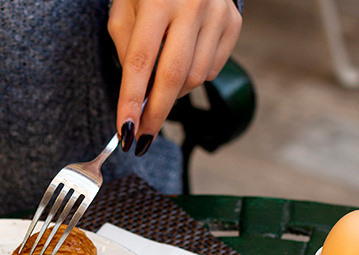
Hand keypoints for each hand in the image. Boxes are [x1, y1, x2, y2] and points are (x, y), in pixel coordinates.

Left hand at [108, 0, 241, 153]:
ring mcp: (217, 13)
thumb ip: (125, 47)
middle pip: (173, 77)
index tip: (125, 131)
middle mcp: (192, 4)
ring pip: (193, 79)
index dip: (131, 101)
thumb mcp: (125, 7)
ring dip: (172, 94)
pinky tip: (183, 61)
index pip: (141, 61)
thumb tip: (136, 96)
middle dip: (155, 115)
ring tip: (159, 84)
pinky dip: (192, 78)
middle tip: (142, 138)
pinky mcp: (233, 22)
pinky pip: (210, 70)